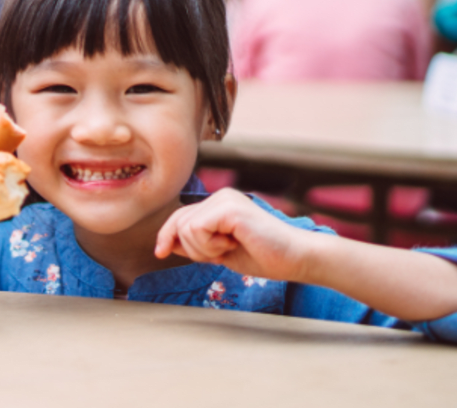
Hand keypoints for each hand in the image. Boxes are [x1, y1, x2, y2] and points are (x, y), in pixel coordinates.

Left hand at [154, 189, 315, 281]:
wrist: (296, 259)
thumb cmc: (265, 256)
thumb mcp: (221, 252)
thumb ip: (197, 245)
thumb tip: (167, 244)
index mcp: (219, 205)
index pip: (181, 217)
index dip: (167, 235)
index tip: (160, 253)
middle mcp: (220, 197)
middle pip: (179, 223)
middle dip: (193, 249)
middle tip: (221, 254)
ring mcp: (225, 200)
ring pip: (186, 228)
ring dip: (204, 249)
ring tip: (230, 248)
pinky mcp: (229, 208)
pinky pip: (197, 228)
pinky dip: (210, 245)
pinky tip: (233, 244)